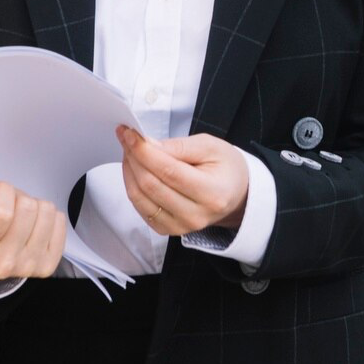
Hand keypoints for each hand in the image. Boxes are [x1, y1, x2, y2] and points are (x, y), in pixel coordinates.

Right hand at [0, 181, 66, 281]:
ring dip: (34, 204)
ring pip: (47, 212)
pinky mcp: (46, 266)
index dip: (3, 191)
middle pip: (28, 209)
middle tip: (9, 201)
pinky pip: (60, 223)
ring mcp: (26, 267)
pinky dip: (49, 216)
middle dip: (18, 195)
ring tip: (20, 212)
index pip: (2, 213)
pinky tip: (33, 222)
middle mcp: (1, 264)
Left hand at [117, 124, 249, 235]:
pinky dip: (132, 186)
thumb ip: (179, 146)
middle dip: (133, 157)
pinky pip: (140, 208)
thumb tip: (148, 144)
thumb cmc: (226, 167)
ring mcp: (180, 226)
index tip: (129, 133)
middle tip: (127, 138)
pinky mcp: (167, 229)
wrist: (235, 194)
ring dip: (129, 171)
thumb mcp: (210, 146)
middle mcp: (195, 215)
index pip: (169, 171)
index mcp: (211, 193)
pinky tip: (135, 169)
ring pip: (140, 198)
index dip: (144, 151)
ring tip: (130, 151)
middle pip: (151, 185)